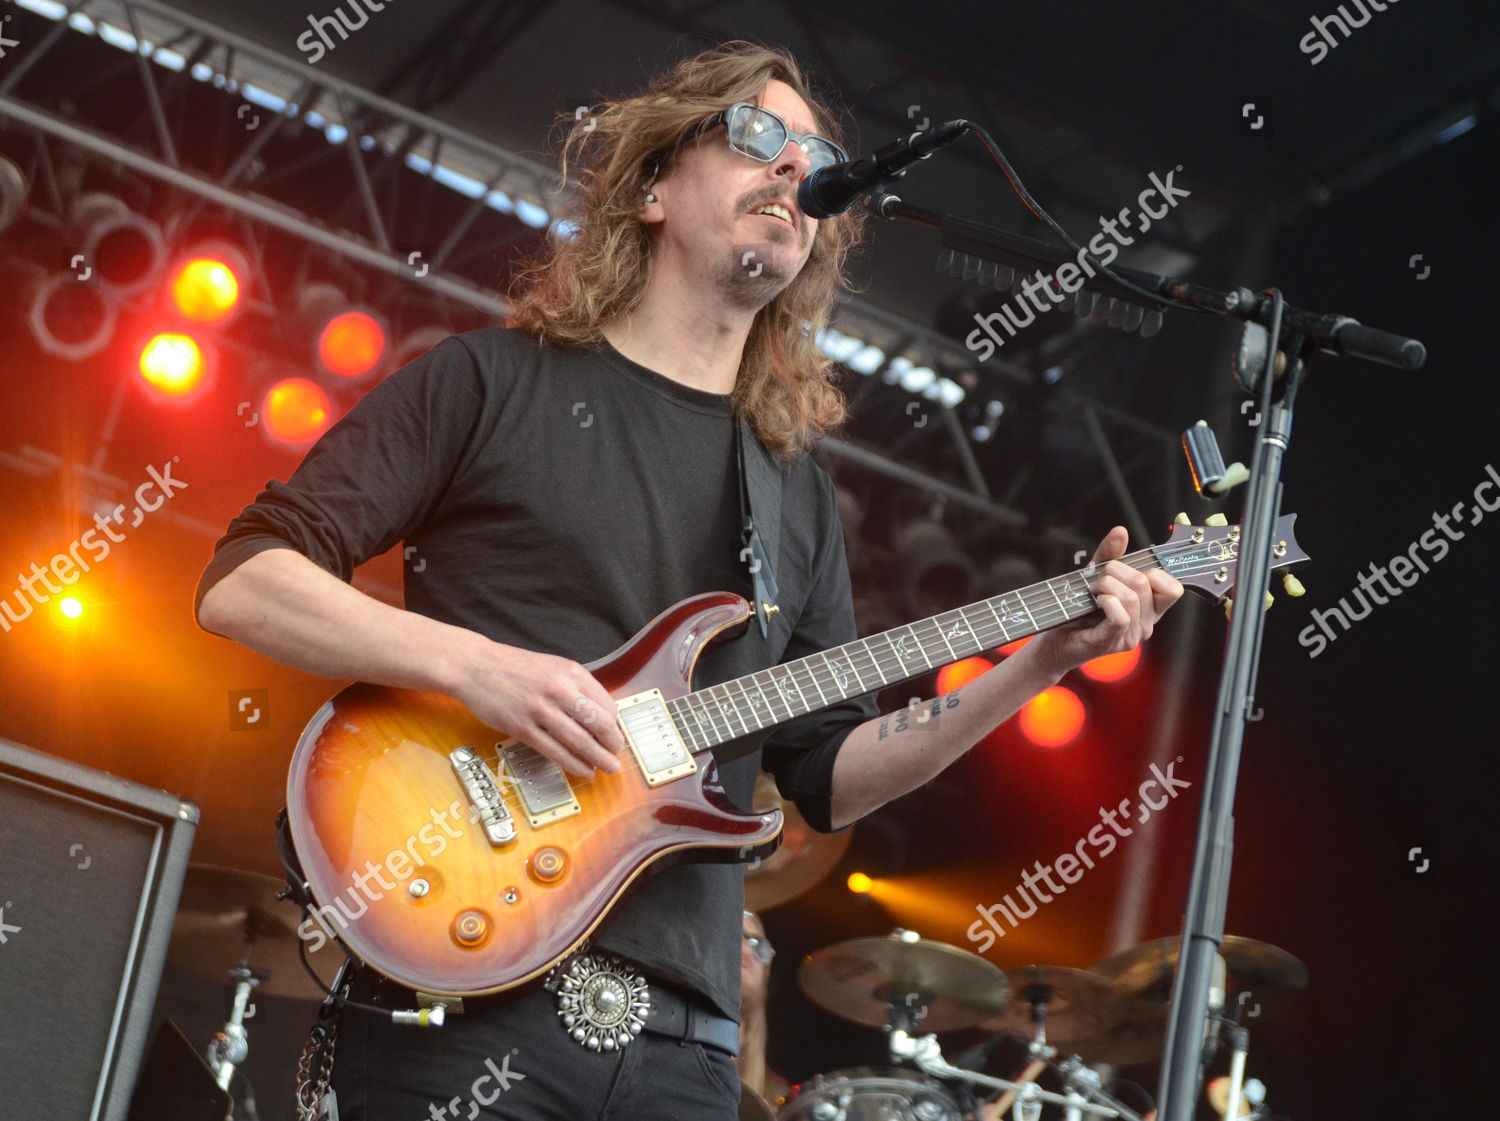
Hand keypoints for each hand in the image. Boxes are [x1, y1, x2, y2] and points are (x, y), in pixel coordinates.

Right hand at [450, 638, 624, 776]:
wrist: (476, 666)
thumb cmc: (514, 667)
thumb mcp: (554, 666)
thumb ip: (576, 687)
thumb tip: (600, 714)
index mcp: (571, 673)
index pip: (607, 705)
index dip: (615, 725)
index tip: (614, 735)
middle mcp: (559, 689)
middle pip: (600, 724)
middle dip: (613, 745)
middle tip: (616, 756)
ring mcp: (540, 710)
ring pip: (580, 741)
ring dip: (599, 759)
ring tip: (608, 768)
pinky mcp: (522, 727)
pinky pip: (555, 751)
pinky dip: (573, 764)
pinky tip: (583, 769)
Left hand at [1031, 526, 1183, 675]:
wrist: (1054, 640)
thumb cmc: (1077, 610)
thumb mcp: (1095, 576)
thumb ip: (1110, 555)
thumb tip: (1120, 531)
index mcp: (1149, 610)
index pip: (1174, 588)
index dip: (1153, 572)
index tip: (1125, 571)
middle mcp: (1146, 625)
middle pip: (1145, 583)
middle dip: (1115, 572)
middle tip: (1096, 581)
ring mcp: (1131, 636)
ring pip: (1131, 597)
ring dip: (1104, 585)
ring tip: (1091, 591)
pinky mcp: (1112, 642)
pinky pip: (1121, 616)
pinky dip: (1105, 601)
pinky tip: (1094, 602)